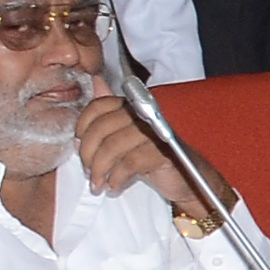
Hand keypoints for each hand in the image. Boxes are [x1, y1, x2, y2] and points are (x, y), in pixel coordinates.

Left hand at [75, 94, 205, 216]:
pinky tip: (114, 186)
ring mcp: (155, 131)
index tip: (78, 145)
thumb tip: (96, 83)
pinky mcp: (164, 151)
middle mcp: (144, 113)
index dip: (82, 125)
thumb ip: (111, 112)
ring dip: (99, 170)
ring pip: (112, 147)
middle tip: (87, 171)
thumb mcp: (129, 135)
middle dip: (87, 154)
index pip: (99, 106)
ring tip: (98, 184)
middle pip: (101, 128)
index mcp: (135, 106)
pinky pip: (129, 163)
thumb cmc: (157, 157)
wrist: (191, 180)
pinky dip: (116, 178)